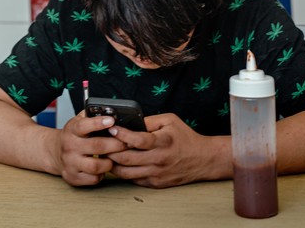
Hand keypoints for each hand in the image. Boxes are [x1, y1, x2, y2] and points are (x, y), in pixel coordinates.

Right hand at [57, 112, 129, 186]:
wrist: (56, 152)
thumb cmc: (75, 135)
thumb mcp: (80, 121)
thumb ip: (94, 116)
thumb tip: (114, 113)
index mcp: (72, 130)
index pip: (84, 125)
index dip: (99, 123)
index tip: (112, 121)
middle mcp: (69, 146)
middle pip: (97, 146)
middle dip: (116, 144)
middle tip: (128, 143)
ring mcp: (70, 163)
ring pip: (96, 166)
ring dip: (110, 162)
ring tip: (114, 157)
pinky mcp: (73, 177)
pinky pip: (93, 179)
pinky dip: (102, 174)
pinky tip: (104, 167)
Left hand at [106, 113, 230, 187]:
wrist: (202, 159)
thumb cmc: (185, 138)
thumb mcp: (170, 121)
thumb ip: (149, 121)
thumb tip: (129, 123)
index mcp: (163, 141)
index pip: (138, 140)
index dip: (122, 134)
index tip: (112, 128)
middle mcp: (159, 159)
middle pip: (127, 158)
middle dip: (110, 150)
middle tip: (102, 143)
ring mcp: (156, 173)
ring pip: (126, 172)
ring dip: (113, 163)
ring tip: (107, 155)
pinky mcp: (155, 183)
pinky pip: (133, 179)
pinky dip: (123, 172)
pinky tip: (119, 164)